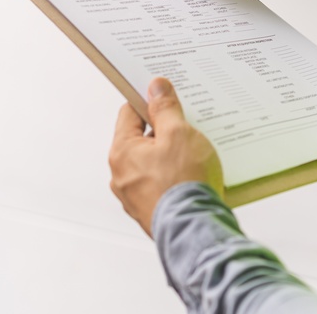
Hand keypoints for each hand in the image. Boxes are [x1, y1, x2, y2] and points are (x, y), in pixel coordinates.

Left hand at [109, 78, 223, 235]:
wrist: (195, 229)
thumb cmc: (184, 182)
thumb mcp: (179, 133)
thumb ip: (165, 108)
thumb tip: (155, 87)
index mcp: (122, 151)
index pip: (129, 113)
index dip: (149, 102)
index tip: (165, 99)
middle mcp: (121, 175)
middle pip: (140, 140)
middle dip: (163, 131)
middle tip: (186, 129)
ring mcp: (133, 196)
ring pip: (151, 164)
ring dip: (170, 157)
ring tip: (193, 156)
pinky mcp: (149, 211)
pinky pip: (159, 185)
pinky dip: (173, 179)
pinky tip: (192, 178)